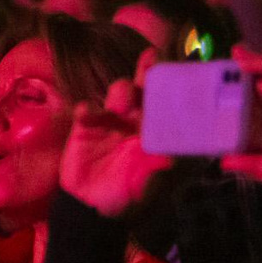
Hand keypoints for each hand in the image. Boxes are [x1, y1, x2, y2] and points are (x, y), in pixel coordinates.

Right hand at [61, 77, 171, 216]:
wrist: (89, 204)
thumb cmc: (124, 194)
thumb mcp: (141, 186)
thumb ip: (152, 170)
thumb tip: (169, 160)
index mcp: (154, 132)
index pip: (164, 105)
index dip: (169, 88)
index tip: (176, 73)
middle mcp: (135, 120)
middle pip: (143, 91)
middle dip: (147, 73)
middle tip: (152, 58)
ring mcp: (110, 120)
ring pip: (119, 94)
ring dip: (121, 93)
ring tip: (120, 105)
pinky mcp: (86, 125)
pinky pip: (87, 111)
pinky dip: (87, 110)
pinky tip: (84, 114)